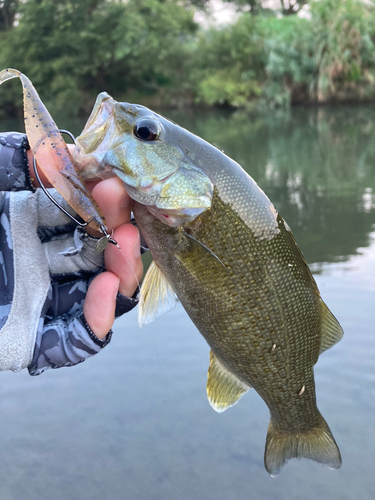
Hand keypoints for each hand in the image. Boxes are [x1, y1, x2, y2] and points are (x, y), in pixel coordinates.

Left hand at [28, 146, 142, 339]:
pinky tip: (108, 289)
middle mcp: (39, 263)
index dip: (100, 198)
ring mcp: (38, 302)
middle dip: (117, 225)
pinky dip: (96, 322)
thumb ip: (15, 163)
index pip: (79, 214)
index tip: (115, 176)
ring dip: (121, 268)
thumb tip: (61, 146)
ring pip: (98, 292)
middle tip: (128, 200)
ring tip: (131, 239)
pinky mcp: (29, 341)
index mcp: (27, 227)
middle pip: (97, 249)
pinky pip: (73, 341)